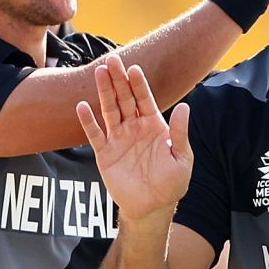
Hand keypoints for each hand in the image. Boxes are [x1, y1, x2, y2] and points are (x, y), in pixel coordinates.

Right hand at [77, 61, 192, 223]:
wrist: (152, 207)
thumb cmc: (171, 183)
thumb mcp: (181, 158)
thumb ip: (180, 133)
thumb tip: (186, 106)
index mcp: (153, 125)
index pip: (144, 99)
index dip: (139, 84)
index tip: (133, 69)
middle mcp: (134, 127)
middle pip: (124, 99)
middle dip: (118, 80)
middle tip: (111, 61)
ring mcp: (118, 139)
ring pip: (109, 110)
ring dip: (103, 92)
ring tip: (98, 73)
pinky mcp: (105, 153)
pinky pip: (95, 134)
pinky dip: (88, 121)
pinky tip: (82, 106)